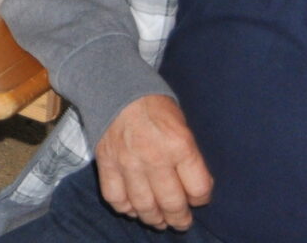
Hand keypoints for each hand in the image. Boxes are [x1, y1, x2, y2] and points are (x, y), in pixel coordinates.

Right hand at [95, 95, 212, 229]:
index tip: (197, 197)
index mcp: (179, 145)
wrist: (114, 86)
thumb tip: (195, 189)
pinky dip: (125, 208)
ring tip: (158, 220)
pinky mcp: (106, 163)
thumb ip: (189, 158)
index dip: (201, 199)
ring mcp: (127, 162)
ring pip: (144, 206)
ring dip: (154, 219)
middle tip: (181, 221)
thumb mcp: (182, 126)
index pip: (199, 190)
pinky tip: (132, 206)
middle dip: (180, 219)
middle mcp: (154, 157)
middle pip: (172, 204)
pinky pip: (115, 198)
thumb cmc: (154, 106)